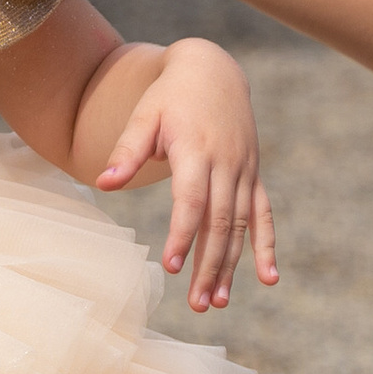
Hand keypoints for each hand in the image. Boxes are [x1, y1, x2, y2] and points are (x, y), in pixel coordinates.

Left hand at [95, 36, 273, 306]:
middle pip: (219, 222)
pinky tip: (268, 279)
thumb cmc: (169, 96)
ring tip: (217, 301)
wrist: (212, 69)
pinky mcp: (252, 174)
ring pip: (240, 225)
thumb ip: (126, 152)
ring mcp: (244, 170)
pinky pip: (263, 214)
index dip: (183, 234)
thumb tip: (103, 184)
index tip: (171, 266)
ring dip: (230, 265)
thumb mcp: (143, 116)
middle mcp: (227, 163)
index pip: (191, 201)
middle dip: (208, 265)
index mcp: (197, 150)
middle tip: (196, 304)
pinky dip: (266, 246)